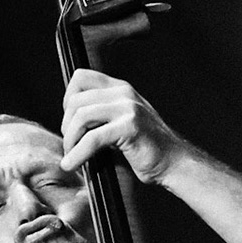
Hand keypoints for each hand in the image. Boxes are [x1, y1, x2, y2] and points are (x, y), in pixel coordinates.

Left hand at [59, 69, 197, 185]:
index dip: (68, 99)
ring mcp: (128, 108)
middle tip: (70, 145)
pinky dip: (78, 153)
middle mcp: (124, 93)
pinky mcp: (130, 127)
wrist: (174, 163)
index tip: (70, 122)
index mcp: (121, 88)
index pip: (81, 78)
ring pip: (81, 116)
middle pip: (76, 100)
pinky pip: (92, 138)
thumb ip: (102, 114)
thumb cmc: (147, 148)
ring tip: (71, 156)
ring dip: (70, 140)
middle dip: (66, 125)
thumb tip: (70, 120)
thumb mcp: (122, 122)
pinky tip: (72, 164)